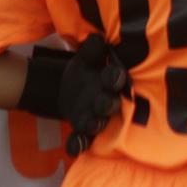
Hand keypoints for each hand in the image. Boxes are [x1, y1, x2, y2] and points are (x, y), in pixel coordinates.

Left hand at [60, 34, 128, 155]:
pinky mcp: (83, 131)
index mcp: (110, 81)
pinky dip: (78, 145)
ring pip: (99, 124)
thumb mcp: (85, 57)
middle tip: (102, 104)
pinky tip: (73, 147)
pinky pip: (82, 141)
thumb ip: (92, 48)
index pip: (115, 78)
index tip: (114, 77)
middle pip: (111, 104)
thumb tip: (97, 38)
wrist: (70, 90)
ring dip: (95, 125)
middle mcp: (107, 101)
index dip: (115, 78)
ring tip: (90, 125)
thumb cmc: (86, 71)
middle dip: (107, 105)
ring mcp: (96, 118)